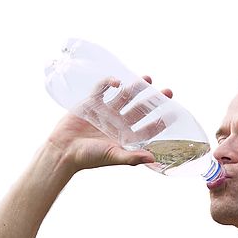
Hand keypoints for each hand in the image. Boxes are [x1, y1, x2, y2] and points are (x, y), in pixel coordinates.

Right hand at [47, 76, 172, 171]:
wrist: (63, 151)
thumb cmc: (88, 158)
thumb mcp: (113, 156)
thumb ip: (132, 157)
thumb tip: (153, 159)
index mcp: (126, 136)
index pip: (149, 128)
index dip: (162, 121)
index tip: (175, 112)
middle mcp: (119, 123)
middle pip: (141, 109)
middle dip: (153, 100)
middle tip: (168, 91)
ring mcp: (106, 112)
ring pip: (125, 96)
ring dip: (136, 88)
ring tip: (148, 79)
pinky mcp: (92, 103)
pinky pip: (103, 89)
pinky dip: (109, 83)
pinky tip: (117, 82)